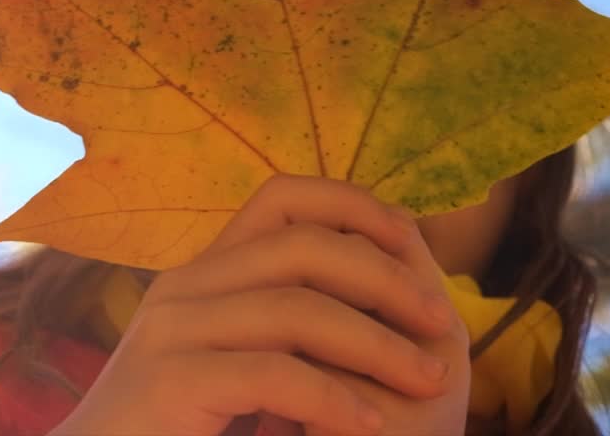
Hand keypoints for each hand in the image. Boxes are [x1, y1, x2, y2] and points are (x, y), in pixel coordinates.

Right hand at [48, 174, 470, 435]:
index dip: (354, 205)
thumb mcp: (243, 357)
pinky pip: (272, 373)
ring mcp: (171, 332)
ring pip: (296, 309)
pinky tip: (372, 424)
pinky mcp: (169, 383)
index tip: (413, 242)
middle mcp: (185, 286)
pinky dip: (334, 398)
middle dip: (384, 278)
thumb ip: (289, 320)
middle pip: (302, 246)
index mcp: (207, 270)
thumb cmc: (185, 426)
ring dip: (377, 345)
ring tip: (427, 380)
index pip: (283, 197)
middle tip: (439, 323)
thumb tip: (384, 282)